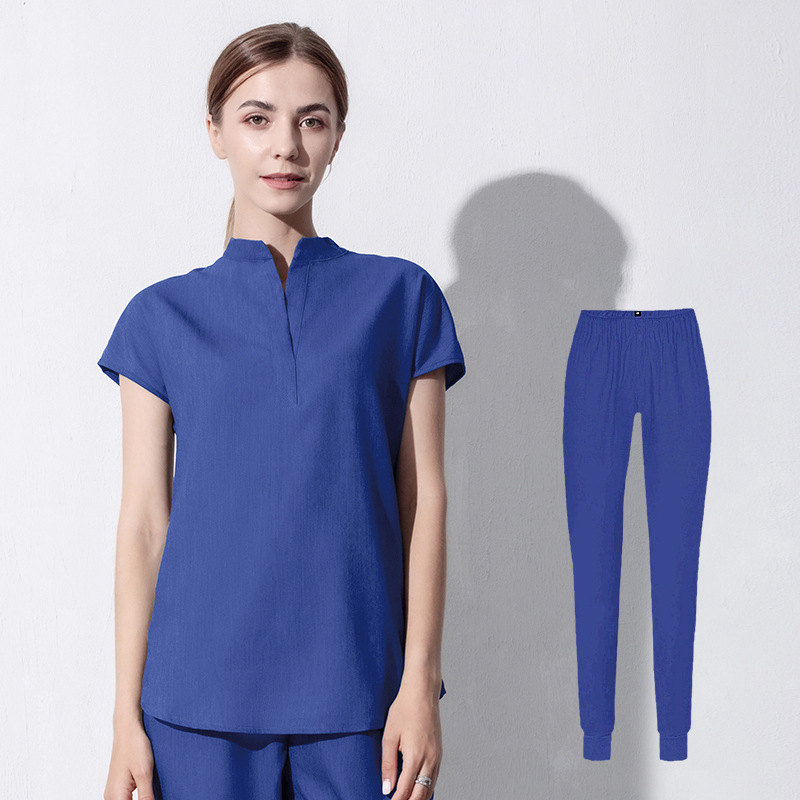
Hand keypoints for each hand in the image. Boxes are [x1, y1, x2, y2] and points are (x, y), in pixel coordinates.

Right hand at [103, 717, 156, 799]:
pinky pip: (125, 799)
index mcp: (116, 795)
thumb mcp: (144, 773)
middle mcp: (110, 796)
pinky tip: (146, 794)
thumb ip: (146, 796)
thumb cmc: (134, 746)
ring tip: (150, 793)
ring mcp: (113, 791)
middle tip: (151, 794)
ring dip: (139, 799)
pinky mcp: (118, 785)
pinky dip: (135, 798)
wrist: (128, 729)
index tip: (151, 797)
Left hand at [381, 683, 442, 799]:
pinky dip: (426, 788)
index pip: (405, 790)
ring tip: (404, 798)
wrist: (422, 691)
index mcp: (416, 756)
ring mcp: (437, 756)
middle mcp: (430, 759)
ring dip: (418, 798)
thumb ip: (388, 765)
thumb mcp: (389, 736)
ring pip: (430, 788)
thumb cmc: (404, 709)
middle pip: (420, 795)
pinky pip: (434, 778)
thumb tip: (386, 788)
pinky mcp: (439, 752)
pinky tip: (417, 789)